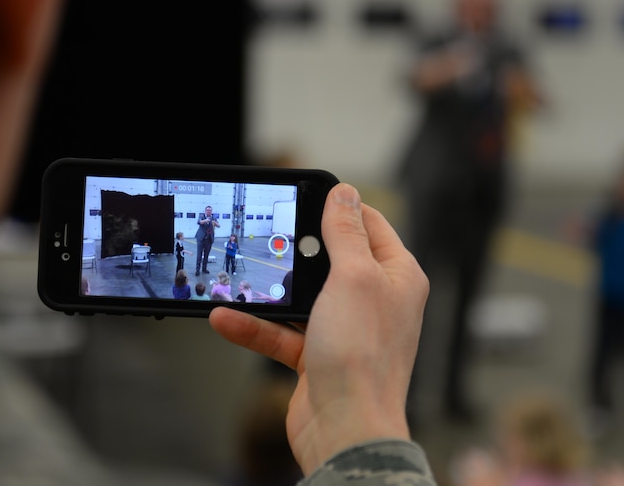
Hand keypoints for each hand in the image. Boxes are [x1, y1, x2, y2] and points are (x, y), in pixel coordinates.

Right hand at [209, 183, 428, 474]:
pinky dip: (256, 326)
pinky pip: (283, 333)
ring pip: (302, 298)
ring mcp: (347, 329)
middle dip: (297, 249)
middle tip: (269, 234)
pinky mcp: (319, 357)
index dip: (341, 207)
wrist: (346, 430)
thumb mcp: (353, 276)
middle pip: (332, 259)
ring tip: (237, 278)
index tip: (309, 193)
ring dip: (268, 292)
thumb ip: (345, 232)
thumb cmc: (362, 356)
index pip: (371, 225)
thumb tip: (344, 193)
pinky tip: (226, 318)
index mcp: (397, 276)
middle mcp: (376, 300)